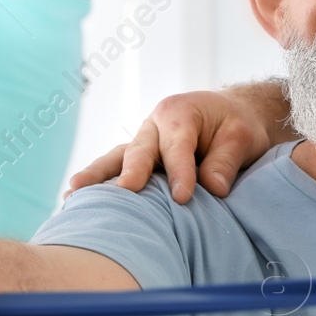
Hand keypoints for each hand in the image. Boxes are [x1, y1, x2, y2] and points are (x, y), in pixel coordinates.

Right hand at [68, 90, 271, 202]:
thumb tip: (214, 188)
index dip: (180, 171)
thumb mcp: (241, 137)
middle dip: (132, 171)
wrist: (231, 116)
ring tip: (73, 195)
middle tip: (124, 191)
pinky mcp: (138, 160)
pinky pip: (117, 170)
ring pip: (117, 159)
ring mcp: (142, 143)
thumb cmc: (236, 125)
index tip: (183, 197)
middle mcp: (154, 126)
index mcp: (179, 113)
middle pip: (139, 150)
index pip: (178, 146)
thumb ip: (226, 161)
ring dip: (97, 177)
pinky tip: (77, 202)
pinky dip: (99, 184)